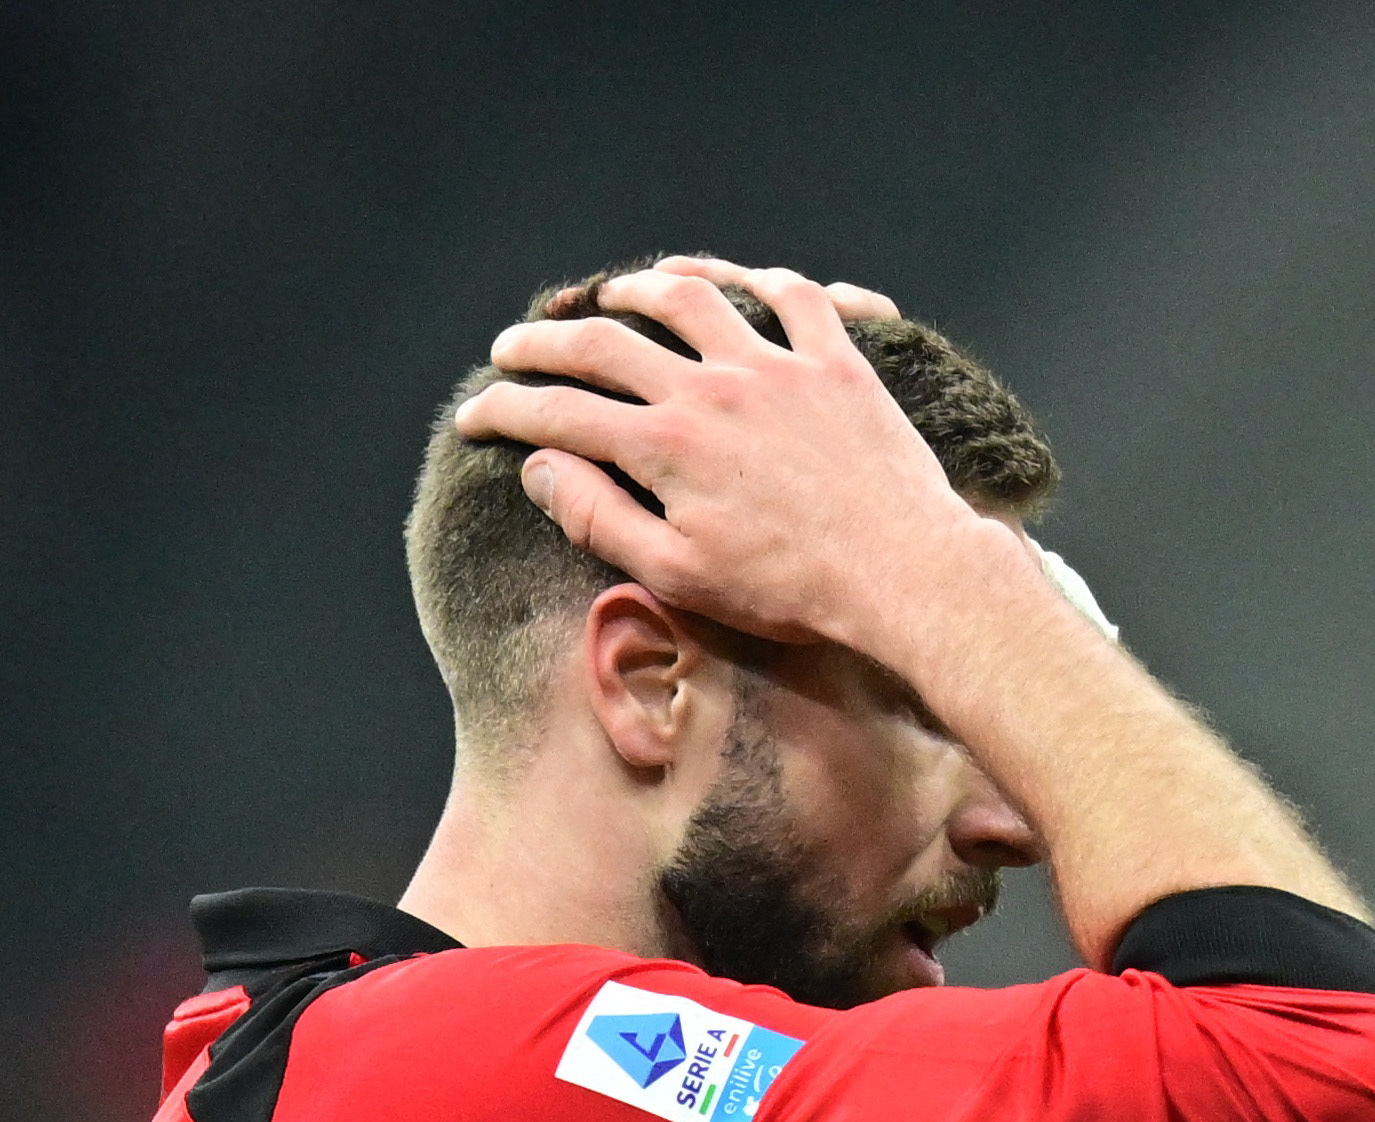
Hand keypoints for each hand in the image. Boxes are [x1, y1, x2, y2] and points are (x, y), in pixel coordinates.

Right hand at [451, 262, 999, 658]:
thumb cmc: (786, 589)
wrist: (900, 570)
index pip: (558, 414)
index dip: (505, 411)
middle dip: (545, 341)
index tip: (474, 414)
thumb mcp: (675, 573)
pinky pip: (793, 294)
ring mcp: (776, 364)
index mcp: (663, 445)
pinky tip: (738, 281)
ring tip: (614, 292)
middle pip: (605, 341)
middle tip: (512, 347)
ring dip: (641, 287)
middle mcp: (710, 388)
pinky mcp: (836, 359)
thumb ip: (599, 518)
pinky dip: (758, 278)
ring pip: (693, 295)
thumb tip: (541, 469)